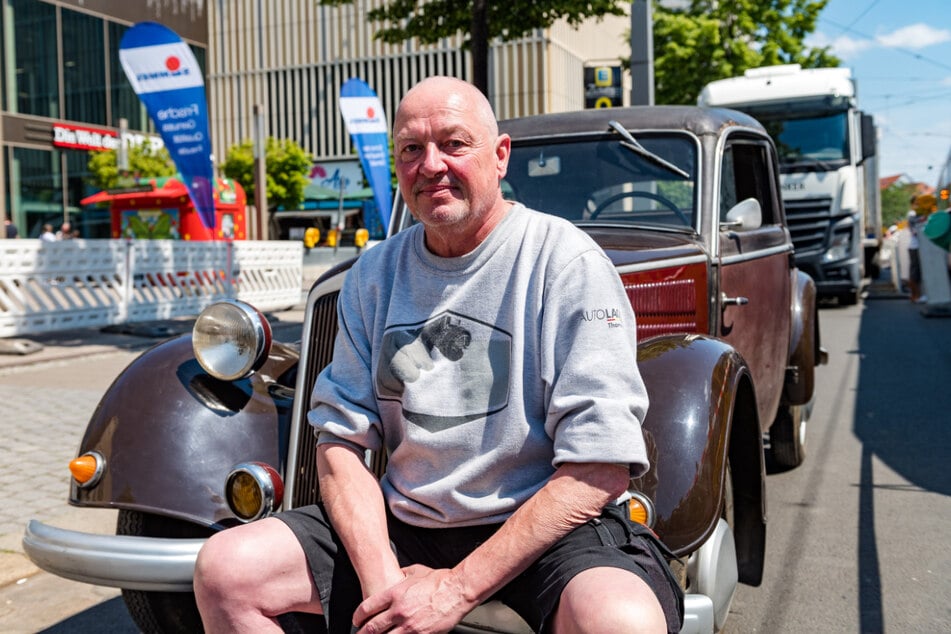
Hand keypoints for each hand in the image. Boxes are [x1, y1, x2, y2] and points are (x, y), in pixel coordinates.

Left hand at [353, 565, 473, 633]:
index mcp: (395, 594)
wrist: (457, 590)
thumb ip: (402, 574)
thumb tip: (397, 575)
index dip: (358, 616)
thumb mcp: (416, 571)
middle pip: (372, 627)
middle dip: (362, 633)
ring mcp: (409, 625)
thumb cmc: (439, 580)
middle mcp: (399, 610)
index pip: (367, 608)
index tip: (356, 620)